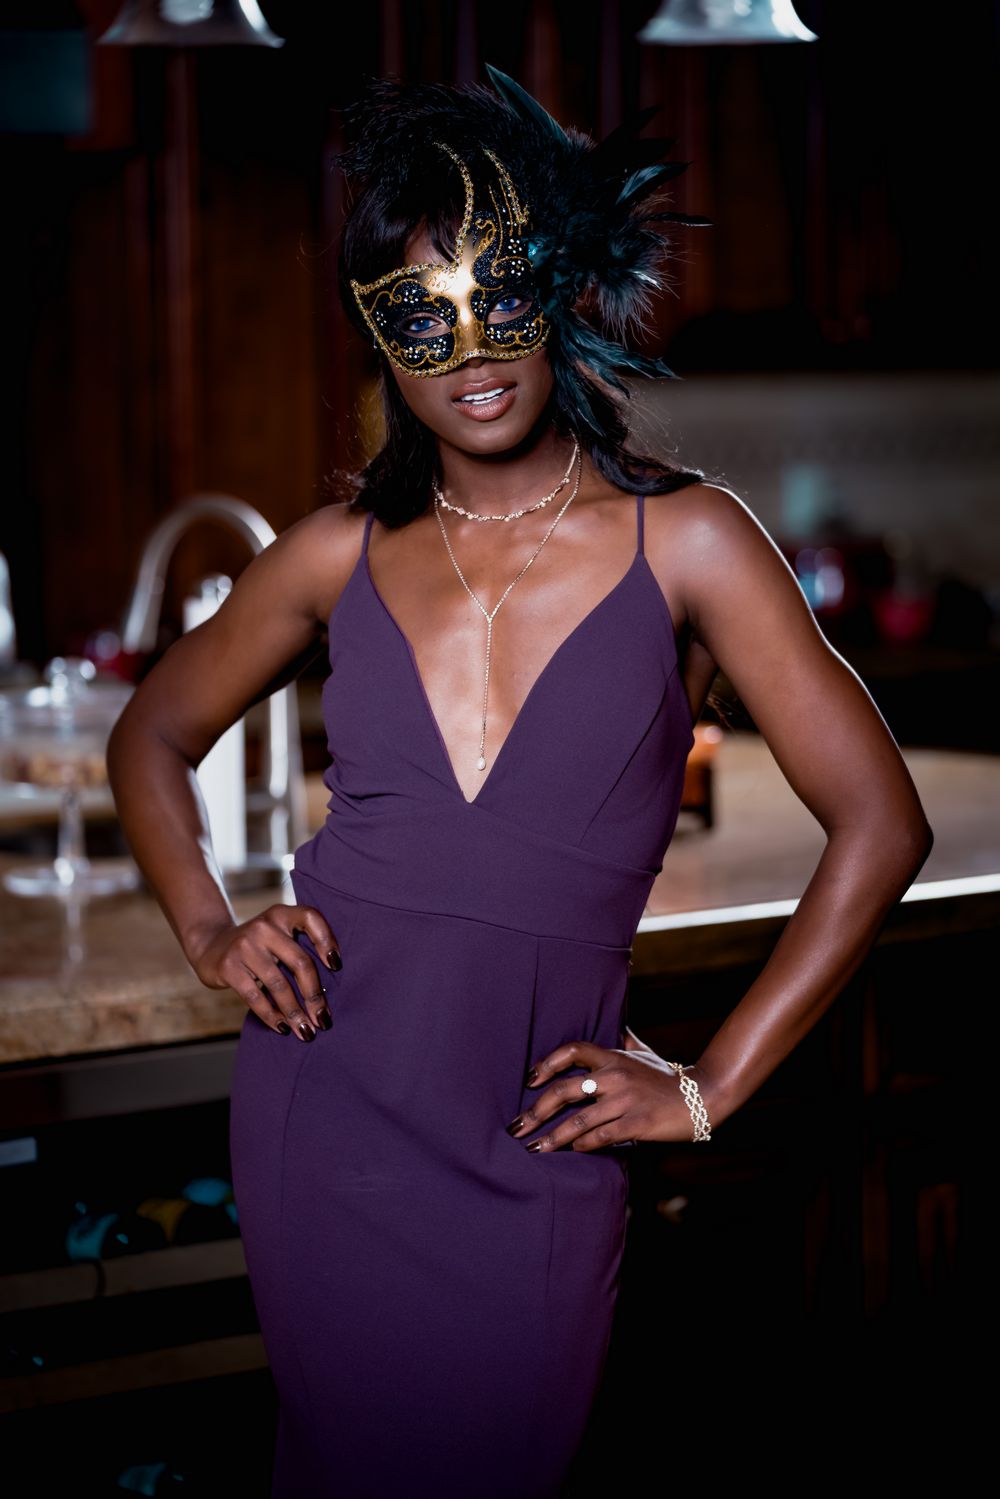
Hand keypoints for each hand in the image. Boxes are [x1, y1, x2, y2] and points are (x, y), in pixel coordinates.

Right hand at [189, 904, 342, 1040]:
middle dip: (314, 996)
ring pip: (278, 984)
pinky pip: (255, 996)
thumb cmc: (258, 947)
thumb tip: (325, 996)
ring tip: (305, 1031)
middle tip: (324, 1020)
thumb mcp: (277, 935)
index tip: (337, 966)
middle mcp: (264, 926)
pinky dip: (271, 1015)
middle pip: (299, 961)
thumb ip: (298, 950)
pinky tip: (282, 1027)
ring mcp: (244, 945)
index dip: (327, 940)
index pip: (310, 918)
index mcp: (281, 914)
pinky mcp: (228, 966)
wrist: (211, 945)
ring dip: (295, 1012)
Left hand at [508, 1038, 716, 1150]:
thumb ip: (625, 1039)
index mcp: (613, 1057)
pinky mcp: (638, 1123)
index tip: (529, 1080)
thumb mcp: (643, 1052)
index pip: (572, 1050)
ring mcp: (626, 1100)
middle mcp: (615, 1076)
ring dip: (553, 1137)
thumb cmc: (667, 1077)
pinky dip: (584, 1144)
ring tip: (535, 1149)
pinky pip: (602, 1135)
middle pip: (566, 1089)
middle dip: (537, 1110)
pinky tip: (573, 1151)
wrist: (702, 1096)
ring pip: (580, 1119)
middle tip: (517, 1127)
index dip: (546, 1063)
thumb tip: (615, 1022)